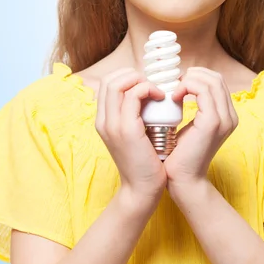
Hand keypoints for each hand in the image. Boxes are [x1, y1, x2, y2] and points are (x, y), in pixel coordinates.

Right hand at [95, 67, 167, 202]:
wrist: (142, 189)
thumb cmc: (144, 163)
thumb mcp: (134, 136)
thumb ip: (134, 117)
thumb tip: (148, 97)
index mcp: (103, 121)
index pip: (107, 84)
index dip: (127, 77)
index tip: (147, 85)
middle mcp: (103, 121)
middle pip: (109, 79)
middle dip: (132, 74)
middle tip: (152, 85)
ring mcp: (112, 125)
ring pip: (117, 83)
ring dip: (140, 80)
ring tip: (157, 91)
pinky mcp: (126, 129)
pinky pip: (133, 96)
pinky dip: (148, 90)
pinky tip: (161, 98)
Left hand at [164, 67, 238, 200]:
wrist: (183, 180)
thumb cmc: (180, 155)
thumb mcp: (190, 126)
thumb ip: (194, 108)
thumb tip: (180, 87)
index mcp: (227, 116)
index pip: (216, 82)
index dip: (197, 76)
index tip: (177, 83)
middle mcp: (231, 116)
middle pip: (216, 78)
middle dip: (193, 74)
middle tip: (174, 84)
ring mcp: (225, 119)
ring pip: (211, 81)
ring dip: (189, 80)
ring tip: (173, 91)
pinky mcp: (213, 122)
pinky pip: (203, 91)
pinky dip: (187, 87)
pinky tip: (174, 96)